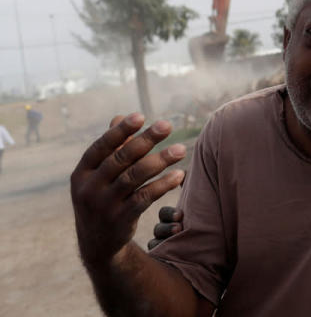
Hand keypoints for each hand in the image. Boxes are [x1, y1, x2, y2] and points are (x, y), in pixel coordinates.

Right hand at [70, 113, 185, 268]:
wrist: (97, 243)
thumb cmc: (102, 198)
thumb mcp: (98, 176)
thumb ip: (111, 148)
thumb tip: (121, 117)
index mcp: (81, 173)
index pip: (100, 147)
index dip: (119, 131)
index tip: (140, 115)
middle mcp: (89, 189)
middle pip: (120, 159)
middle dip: (145, 140)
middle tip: (168, 125)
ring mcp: (104, 205)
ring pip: (135, 177)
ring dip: (160, 161)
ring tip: (182, 149)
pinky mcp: (121, 219)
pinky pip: (145, 197)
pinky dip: (163, 184)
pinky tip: (180, 175)